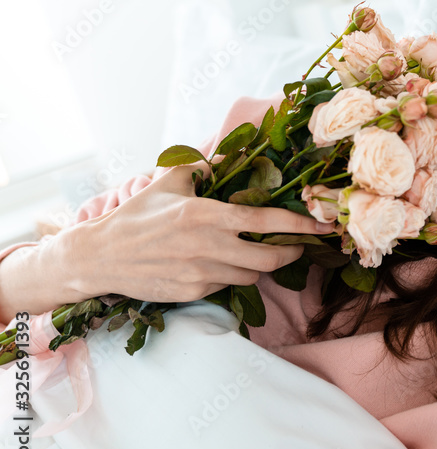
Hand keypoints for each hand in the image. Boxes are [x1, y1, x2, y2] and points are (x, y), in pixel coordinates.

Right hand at [67, 164, 335, 302]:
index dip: (301, 225)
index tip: (324, 226)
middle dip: (290, 254)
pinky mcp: (194, 293)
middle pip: (270, 258)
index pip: (267, 220)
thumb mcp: (169, 181)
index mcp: (208, 214)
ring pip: (251, 275)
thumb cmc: (137, 215)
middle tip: (297, 247)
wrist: (100, 257)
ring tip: (253, 252)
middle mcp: (210, 246)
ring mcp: (202, 273)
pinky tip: (221, 265)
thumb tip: (224, 154)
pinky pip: (227, 286)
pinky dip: (231, 276)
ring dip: (258, 265)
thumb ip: (200, 166)